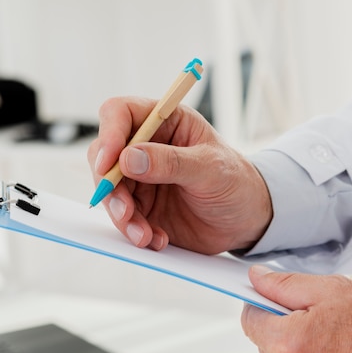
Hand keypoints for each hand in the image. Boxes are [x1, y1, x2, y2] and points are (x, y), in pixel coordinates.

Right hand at [87, 96, 271, 252]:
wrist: (246, 220)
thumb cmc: (237, 182)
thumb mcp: (210, 169)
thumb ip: (171, 162)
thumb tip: (128, 158)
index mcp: (166, 122)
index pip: (121, 113)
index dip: (109, 134)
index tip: (108, 163)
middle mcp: (147, 146)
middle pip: (105, 155)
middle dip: (110, 186)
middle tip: (126, 211)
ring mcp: (141, 177)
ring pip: (110, 191)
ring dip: (122, 216)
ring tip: (145, 235)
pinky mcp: (142, 206)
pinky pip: (123, 217)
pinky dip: (134, 231)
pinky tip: (157, 239)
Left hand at [242, 265, 351, 352]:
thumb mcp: (331, 289)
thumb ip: (285, 284)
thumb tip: (257, 278)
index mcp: (290, 343)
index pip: (250, 321)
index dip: (260, 303)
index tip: (269, 297)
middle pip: (265, 342)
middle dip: (281, 323)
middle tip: (314, 313)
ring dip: (297, 343)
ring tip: (331, 333)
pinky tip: (335, 349)